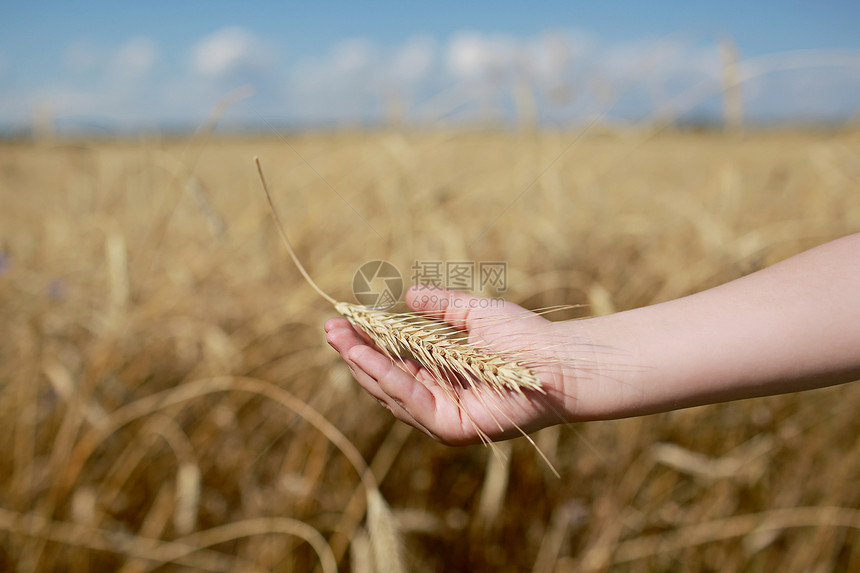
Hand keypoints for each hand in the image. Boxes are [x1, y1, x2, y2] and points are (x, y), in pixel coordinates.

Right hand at [325, 287, 575, 444]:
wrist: (559, 360)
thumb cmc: (525, 338)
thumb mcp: (473, 314)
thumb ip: (441, 307)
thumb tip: (408, 294)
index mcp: (442, 375)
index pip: (394, 361)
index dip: (367, 343)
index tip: (342, 320)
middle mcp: (439, 398)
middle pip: (385, 379)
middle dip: (355, 354)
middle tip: (329, 328)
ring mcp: (443, 416)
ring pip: (391, 392)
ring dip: (363, 365)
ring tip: (338, 339)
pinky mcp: (451, 428)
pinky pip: (411, 401)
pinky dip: (388, 378)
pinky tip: (367, 357)